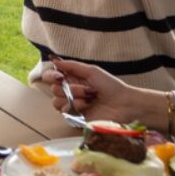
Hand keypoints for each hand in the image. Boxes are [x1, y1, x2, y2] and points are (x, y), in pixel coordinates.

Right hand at [43, 58, 162, 128]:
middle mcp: (70, 90)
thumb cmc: (110, 86)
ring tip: (89, 98)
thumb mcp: (92, 71)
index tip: (60, 77)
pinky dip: (75, 107)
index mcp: (73, 78)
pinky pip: (65, 111)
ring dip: (73, 98)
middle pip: (53, 89)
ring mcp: (72, 104)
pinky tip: (87, 106)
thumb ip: (71, 65)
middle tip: (86, 89)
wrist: (123, 105)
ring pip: (57, 101)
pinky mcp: (75, 117)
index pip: (51, 76)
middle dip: (69, 88)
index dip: (51, 76)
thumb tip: (53, 59)